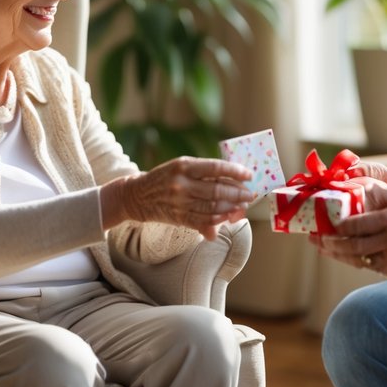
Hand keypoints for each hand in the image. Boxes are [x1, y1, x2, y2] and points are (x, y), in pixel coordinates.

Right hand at [121, 157, 254, 240]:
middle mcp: (182, 183)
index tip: (249, 175)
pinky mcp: (178, 217)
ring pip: (213, 207)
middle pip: (217, 189)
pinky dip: (218, 220)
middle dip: (238, 193)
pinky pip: (203, 221)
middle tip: (249, 195)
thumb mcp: (181, 168)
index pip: (215, 167)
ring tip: (242, 206)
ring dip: (232, 208)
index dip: (235, 171)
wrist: (137, 195)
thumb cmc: (165, 178)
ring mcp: (180, 202)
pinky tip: (227, 217)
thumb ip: (205, 174)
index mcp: (184, 166)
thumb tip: (234, 182)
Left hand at [309, 184, 386, 278]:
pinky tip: (349, 254)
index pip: (355, 224)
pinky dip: (360, 260)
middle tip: (316, 240)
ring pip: (359, 259)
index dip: (335, 225)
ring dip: (340, 255)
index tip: (323, 223)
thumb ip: (384, 194)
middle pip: (351, 246)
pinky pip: (373, 266)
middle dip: (329, 244)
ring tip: (325, 248)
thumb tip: (358, 188)